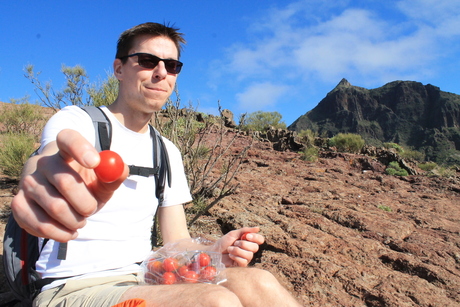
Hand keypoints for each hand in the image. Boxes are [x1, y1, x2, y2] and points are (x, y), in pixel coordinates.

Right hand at [10, 129, 128, 241]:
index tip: (95, 161)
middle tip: (91, 210)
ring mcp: (28, 183)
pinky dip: (60, 233)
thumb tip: (121, 169)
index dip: (80, 148)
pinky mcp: (18, 204)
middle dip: (86, 203)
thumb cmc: (86, 185)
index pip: (68, 139)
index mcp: (66, 150)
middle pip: (65, 181)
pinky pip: (39, 224)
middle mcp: (44, 163)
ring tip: (80, 220)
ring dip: (75, 221)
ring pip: (55, 207)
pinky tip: (68, 230)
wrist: (62, 198)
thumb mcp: (103, 180)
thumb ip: (115, 174)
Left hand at [215, 227, 264, 266]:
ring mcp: (246, 257)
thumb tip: (258, 228)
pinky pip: (244, 261)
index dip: (256, 238)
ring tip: (230, 249)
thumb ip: (245, 230)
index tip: (247, 236)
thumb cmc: (223, 242)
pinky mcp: (241, 264)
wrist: (215, 252)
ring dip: (237, 251)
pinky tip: (230, 255)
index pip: (260, 239)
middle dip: (243, 244)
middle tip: (235, 243)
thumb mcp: (233, 234)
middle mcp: (249, 249)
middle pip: (255, 247)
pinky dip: (236, 257)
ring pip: (249, 255)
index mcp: (248, 240)